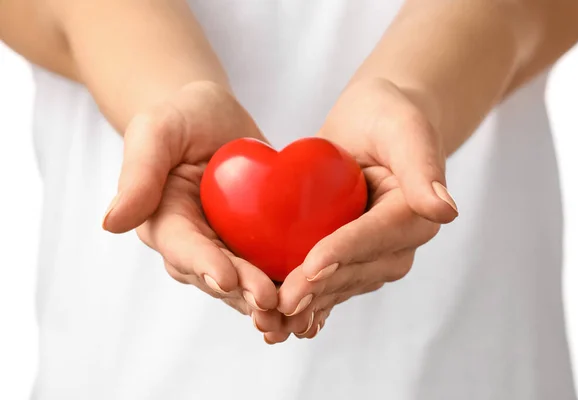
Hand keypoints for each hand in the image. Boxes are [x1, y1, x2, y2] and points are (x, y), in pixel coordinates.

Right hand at [102, 81, 281, 328]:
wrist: (212, 120)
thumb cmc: (181, 118)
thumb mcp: (156, 132)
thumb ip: (138, 173)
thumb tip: (110, 223)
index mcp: (164, 222)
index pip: (183, 248)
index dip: (204, 265)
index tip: (226, 279)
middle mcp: (194, 244)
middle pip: (219, 275)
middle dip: (245, 291)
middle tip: (271, 304)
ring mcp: (226, 247)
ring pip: (248, 282)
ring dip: (271, 300)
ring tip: (297, 313)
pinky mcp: (255, 244)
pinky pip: (273, 267)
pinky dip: (292, 284)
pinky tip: (316, 298)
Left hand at [264, 78, 458, 343]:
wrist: (373, 124)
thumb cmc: (389, 117)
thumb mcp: (405, 129)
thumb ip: (422, 168)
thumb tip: (445, 211)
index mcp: (414, 214)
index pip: (376, 236)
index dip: (343, 252)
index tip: (312, 266)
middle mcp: (396, 243)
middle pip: (356, 270)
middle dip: (318, 287)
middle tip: (281, 303)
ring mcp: (372, 254)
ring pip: (339, 285)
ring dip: (307, 306)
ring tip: (272, 324)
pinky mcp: (349, 256)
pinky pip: (329, 283)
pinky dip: (307, 304)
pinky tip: (281, 324)